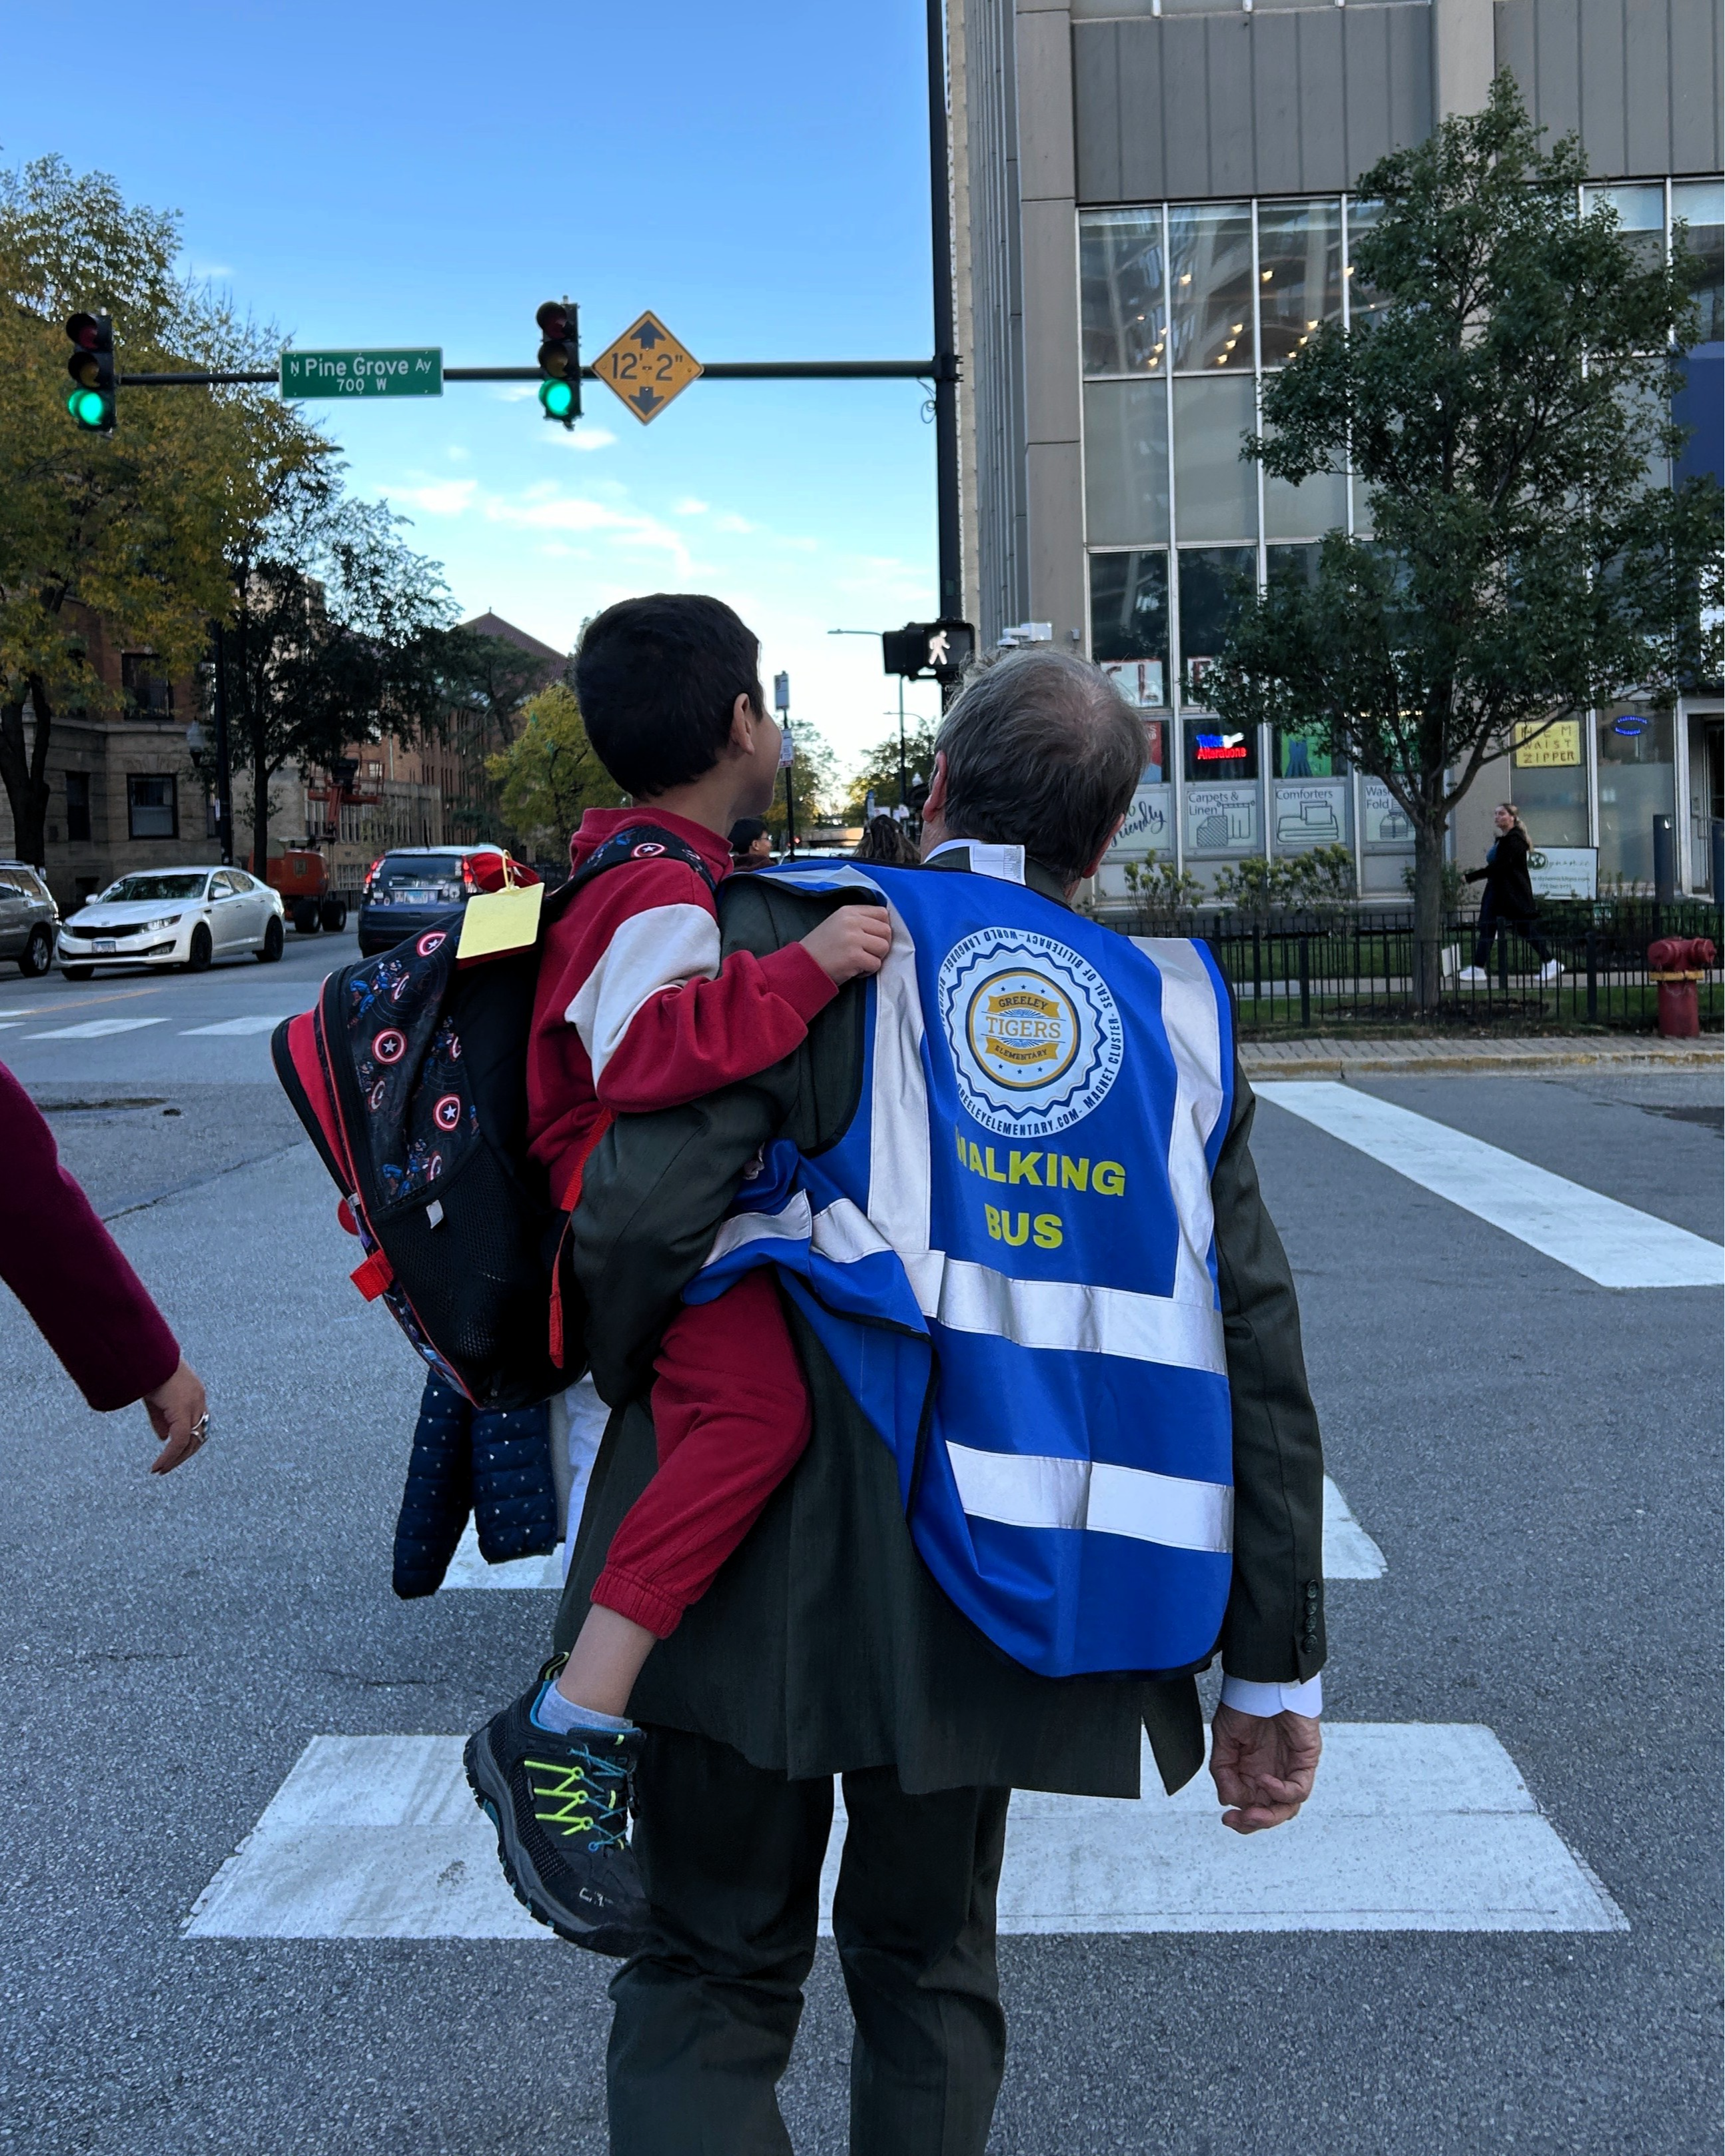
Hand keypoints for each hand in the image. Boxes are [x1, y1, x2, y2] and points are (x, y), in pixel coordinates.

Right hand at [142, 1358, 208, 1474]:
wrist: (146, 1355)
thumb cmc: (148, 1372)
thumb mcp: (156, 1400)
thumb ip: (162, 1419)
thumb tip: (163, 1438)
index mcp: (195, 1395)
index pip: (198, 1425)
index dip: (188, 1443)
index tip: (173, 1456)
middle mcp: (199, 1400)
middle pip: (199, 1436)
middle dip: (183, 1455)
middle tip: (166, 1468)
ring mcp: (193, 1404)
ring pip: (191, 1441)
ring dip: (176, 1459)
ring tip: (161, 1469)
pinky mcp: (182, 1409)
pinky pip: (180, 1439)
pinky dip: (169, 1455)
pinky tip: (158, 1465)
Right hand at [801, 905, 892, 985]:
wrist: (803, 965)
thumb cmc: (821, 947)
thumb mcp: (838, 923)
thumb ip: (859, 921)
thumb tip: (885, 927)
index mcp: (848, 911)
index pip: (882, 913)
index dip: (882, 928)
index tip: (873, 938)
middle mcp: (852, 921)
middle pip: (886, 931)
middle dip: (881, 945)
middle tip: (867, 953)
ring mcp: (853, 938)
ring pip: (884, 947)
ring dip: (876, 958)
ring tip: (860, 962)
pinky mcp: (854, 956)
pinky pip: (876, 964)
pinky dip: (868, 971)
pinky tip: (855, 970)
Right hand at [1208, 1704, 1321, 1834]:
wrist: (1265, 1680)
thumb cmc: (1246, 1703)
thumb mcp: (1224, 1738)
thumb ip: (1223, 1771)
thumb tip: (1228, 1801)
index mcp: (1252, 1771)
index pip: (1252, 1806)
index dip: (1241, 1818)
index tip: (1227, 1818)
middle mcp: (1273, 1773)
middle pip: (1271, 1812)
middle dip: (1254, 1822)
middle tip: (1237, 1821)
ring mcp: (1290, 1769)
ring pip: (1288, 1807)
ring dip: (1270, 1816)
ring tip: (1251, 1813)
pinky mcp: (1306, 1761)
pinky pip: (1299, 1788)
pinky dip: (1282, 1792)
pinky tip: (1264, 1781)